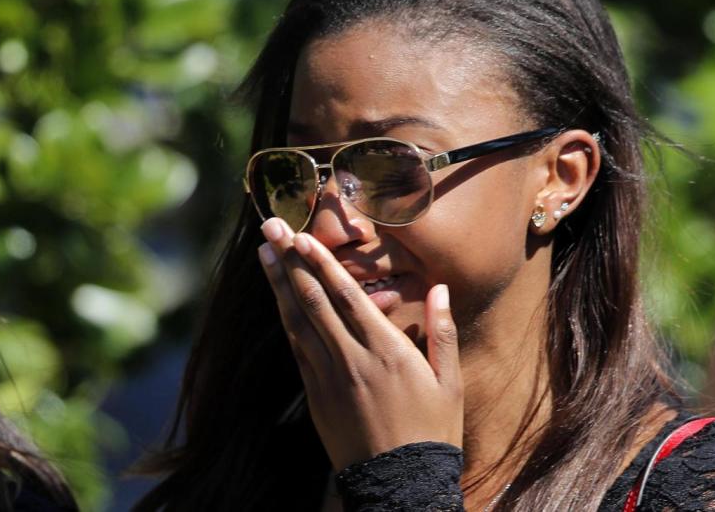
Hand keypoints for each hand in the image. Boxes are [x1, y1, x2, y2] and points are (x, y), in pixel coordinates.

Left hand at [257, 217, 463, 470]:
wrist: (401, 486)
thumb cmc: (433, 433)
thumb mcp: (450, 382)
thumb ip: (442, 332)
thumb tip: (440, 288)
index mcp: (386, 350)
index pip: (345, 295)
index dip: (320, 262)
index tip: (301, 234)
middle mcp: (351, 359)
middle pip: (313, 299)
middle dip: (290, 260)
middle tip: (270, 227)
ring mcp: (328, 378)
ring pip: (297, 321)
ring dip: (279, 285)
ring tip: (264, 254)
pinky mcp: (316, 397)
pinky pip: (297, 350)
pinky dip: (287, 320)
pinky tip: (279, 301)